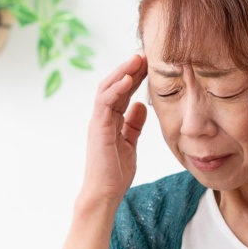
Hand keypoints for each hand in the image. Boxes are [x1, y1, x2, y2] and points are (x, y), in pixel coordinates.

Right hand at [79, 54, 148, 207]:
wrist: (104, 193)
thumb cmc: (115, 172)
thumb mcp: (130, 143)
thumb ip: (134, 124)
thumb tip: (142, 105)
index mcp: (110, 120)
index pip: (122, 92)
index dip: (134, 76)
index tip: (149, 63)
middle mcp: (102, 117)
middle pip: (114, 85)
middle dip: (129, 68)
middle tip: (144, 54)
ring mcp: (98, 122)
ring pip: (107, 88)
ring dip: (122, 72)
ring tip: (137, 59)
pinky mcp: (98, 128)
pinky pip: (104, 102)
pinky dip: (116, 88)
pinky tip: (128, 78)